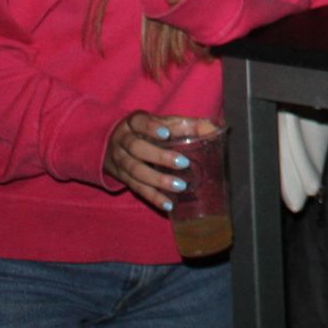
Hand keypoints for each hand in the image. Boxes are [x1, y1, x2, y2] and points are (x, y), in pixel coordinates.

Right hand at [103, 111, 218, 212]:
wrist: (113, 143)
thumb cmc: (147, 130)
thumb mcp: (162, 123)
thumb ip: (186, 125)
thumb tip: (214, 128)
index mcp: (133, 123)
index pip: (139, 123)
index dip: (151, 128)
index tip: (166, 133)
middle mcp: (122, 141)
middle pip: (136, 148)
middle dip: (159, 156)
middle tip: (183, 163)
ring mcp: (119, 161)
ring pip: (135, 171)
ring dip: (158, 180)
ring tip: (180, 186)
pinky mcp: (122, 179)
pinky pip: (137, 189)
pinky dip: (153, 197)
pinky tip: (168, 204)